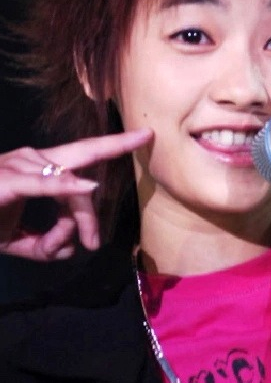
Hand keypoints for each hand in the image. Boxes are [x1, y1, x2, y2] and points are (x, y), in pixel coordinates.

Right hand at [0, 128, 152, 260]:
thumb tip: (74, 247)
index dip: (116, 146)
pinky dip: (65, 186)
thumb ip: (50, 244)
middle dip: (99, 198)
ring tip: (48, 247)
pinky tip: (87, 187)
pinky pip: (44, 184)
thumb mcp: (22, 241)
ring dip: (69, 225)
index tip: (146, 135)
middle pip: (85, 163)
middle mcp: (34, 158)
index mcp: (40, 167)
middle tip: (94, 242)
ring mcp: (21, 164)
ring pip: (69, 190)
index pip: (85, 156)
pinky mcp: (8, 180)